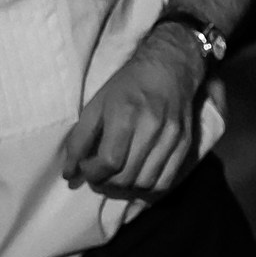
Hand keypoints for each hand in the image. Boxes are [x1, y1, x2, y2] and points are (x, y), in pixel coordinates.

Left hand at [61, 24, 206, 192]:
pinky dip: (148, 188)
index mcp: (126, 114)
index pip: (109, 162)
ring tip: (117, 177)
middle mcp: (152, 127)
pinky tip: (137, 177)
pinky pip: (165, 182)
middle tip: (100, 175)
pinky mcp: (185, 144)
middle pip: (126, 177)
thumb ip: (80, 140)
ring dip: (126, 189)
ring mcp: (172, 137)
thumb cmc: (127, 85)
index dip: (93, 173)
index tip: (87, 168)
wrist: (168, 67)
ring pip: (145, 184)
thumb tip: (69, 174)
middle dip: (106, 183)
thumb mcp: (96, 105)